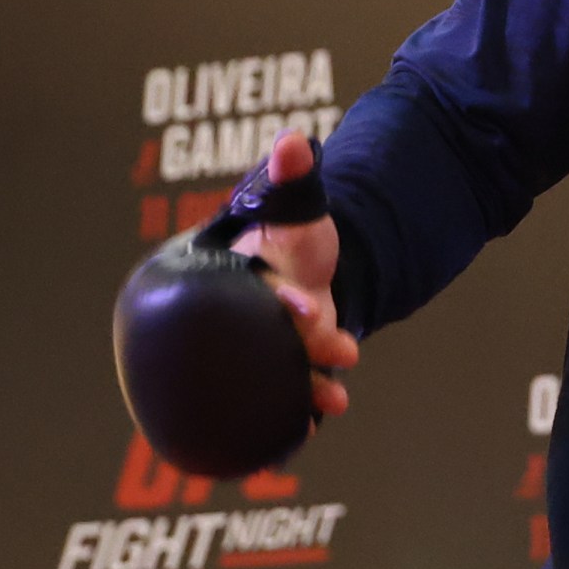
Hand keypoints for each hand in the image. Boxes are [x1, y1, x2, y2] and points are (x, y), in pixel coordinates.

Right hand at [230, 130, 358, 419]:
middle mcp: (236, 316)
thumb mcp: (297, 206)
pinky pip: (281, 395)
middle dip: (300, 346)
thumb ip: (293, 177)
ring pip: (276, 372)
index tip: (307, 305)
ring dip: (306, 385)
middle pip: (264, 337)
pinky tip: (318, 425)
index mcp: (228, 277)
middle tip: (340, 349)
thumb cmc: (294, 237)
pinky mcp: (275, 370)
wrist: (310, 274)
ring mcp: (256, 346)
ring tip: (335, 397)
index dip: (280, 299)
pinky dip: (301, 411)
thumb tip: (293, 142)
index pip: (249, 290)